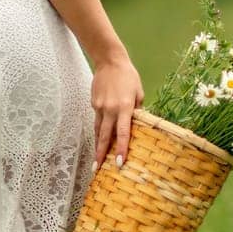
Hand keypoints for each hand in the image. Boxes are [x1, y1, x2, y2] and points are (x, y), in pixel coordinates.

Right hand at [91, 53, 143, 171]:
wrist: (109, 61)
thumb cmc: (128, 76)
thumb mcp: (138, 93)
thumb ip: (136, 111)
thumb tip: (136, 125)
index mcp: (124, 107)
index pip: (123, 133)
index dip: (121, 149)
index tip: (119, 163)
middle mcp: (110, 109)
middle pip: (105, 136)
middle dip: (101, 154)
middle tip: (97, 170)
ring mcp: (100, 107)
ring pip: (98, 131)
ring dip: (97, 146)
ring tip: (96, 162)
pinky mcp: (94, 103)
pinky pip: (97, 120)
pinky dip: (98, 130)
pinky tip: (99, 139)